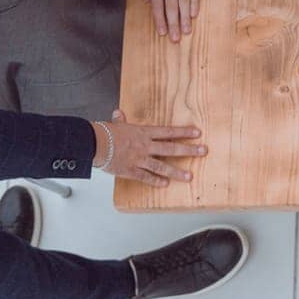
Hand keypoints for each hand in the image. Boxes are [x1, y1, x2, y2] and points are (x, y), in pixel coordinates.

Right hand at [91, 108, 206, 185]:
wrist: (95, 144)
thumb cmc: (105, 132)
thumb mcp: (115, 124)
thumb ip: (120, 120)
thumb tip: (118, 113)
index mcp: (143, 132)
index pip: (168, 132)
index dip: (183, 132)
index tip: (197, 133)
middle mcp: (145, 146)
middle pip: (171, 148)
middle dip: (188, 150)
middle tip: (202, 151)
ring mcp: (140, 159)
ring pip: (162, 166)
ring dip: (176, 171)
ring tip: (189, 176)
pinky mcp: (132, 171)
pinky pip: (146, 177)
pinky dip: (156, 181)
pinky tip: (165, 184)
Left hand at [142, 0, 200, 40]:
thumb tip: (146, 1)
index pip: (157, 4)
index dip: (160, 19)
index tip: (162, 33)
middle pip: (171, 5)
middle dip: (174, 23)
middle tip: (176, 38)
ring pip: (184, 0)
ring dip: (185, 16)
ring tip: (186, 30)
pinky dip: (195, 2)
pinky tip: (194, 14)